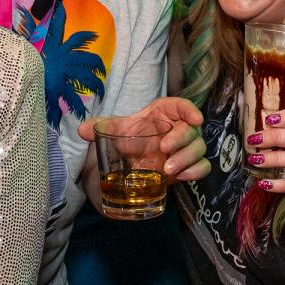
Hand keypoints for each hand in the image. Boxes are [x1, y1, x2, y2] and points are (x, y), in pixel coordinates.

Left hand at [80, 96, 209, 180]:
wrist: (134, 157)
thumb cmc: (131, 137)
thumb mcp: (116, 130)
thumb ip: (100, 128)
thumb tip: (82, 130)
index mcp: (164, 114)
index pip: (181, 106)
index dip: (190, 110)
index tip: (195, 118)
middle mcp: (179, 129)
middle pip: (191, 130)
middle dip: (181, 140)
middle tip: (164, 150)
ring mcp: (186, 148)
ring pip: (199, 149)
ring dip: (187, 159)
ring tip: (168, 170)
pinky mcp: (189, 165)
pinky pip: (202, 167)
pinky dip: (196, 172)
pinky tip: (182, 178)